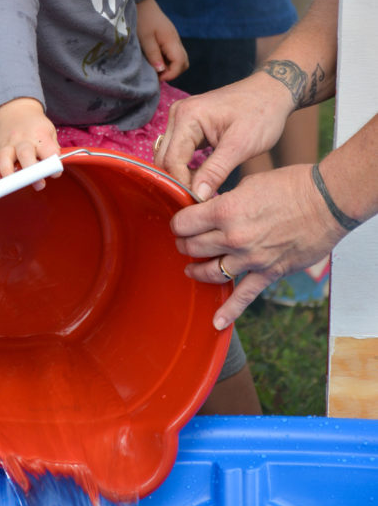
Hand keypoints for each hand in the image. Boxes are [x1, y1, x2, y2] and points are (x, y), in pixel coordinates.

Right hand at [0, 98, 61, 189]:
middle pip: (25, 153)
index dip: (53, 164)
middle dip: (31, 170)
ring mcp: (8, 145)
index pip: (48, 151)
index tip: (55, 173)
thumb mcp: (50, 132)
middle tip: (38, 183)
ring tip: (12, 183)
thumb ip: (52, 150)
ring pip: (5, 157)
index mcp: (39, 135)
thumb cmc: (36, 126)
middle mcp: (22, 139)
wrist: (17, 111)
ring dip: (8, 171)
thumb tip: (53, 169)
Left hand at [137, 0, 188, 81]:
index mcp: (172, 40)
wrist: (140, 2)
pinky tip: (154, 59)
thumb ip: (154, 54)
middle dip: (172, 72)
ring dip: (169, 66)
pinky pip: (173, 53)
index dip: (171, 74)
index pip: (180, 63)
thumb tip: (161, 70)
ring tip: (154, 67)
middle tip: (157, 74)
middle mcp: (176, 40)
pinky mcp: (168, 38)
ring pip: (179, 58)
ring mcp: (173, 39)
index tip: (158, 77)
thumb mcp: (145, 38)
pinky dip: (167, 60)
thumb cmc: (141, 19)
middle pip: (183, 62)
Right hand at [155, 72, 293, 193]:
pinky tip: (201, 180)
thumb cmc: (262, 113)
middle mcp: (178, 115)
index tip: (199, 205)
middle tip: (200, 202)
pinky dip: (186, 168)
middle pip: (165, 159)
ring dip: (181, 176)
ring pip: (169, 157)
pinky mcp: (188, 125)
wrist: (272, 92)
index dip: (182, 185)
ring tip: (201, 194)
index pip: (171, 160)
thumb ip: (216, 171)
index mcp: (187, 116)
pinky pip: (178, 152)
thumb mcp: (241, 145)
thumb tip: (197, 197)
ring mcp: (181, 119)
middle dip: (179, 182)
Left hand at [171, 164, 345, 327]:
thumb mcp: (248, 183)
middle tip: (184, 241)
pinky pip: (244, 296)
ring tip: (191, 267)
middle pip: (193, 247)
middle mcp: (233, 237)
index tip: (180, 222)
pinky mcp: (269, 272)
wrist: (327, 202)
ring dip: (197, 270)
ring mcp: (250, 258)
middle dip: (184, 243)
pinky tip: (217, 322)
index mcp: (225, 210)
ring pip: (210, 272)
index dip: (178, 222)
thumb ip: (225, 200)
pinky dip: (229, 311)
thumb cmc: (290, 185)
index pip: (184, 223)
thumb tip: (209, 209)